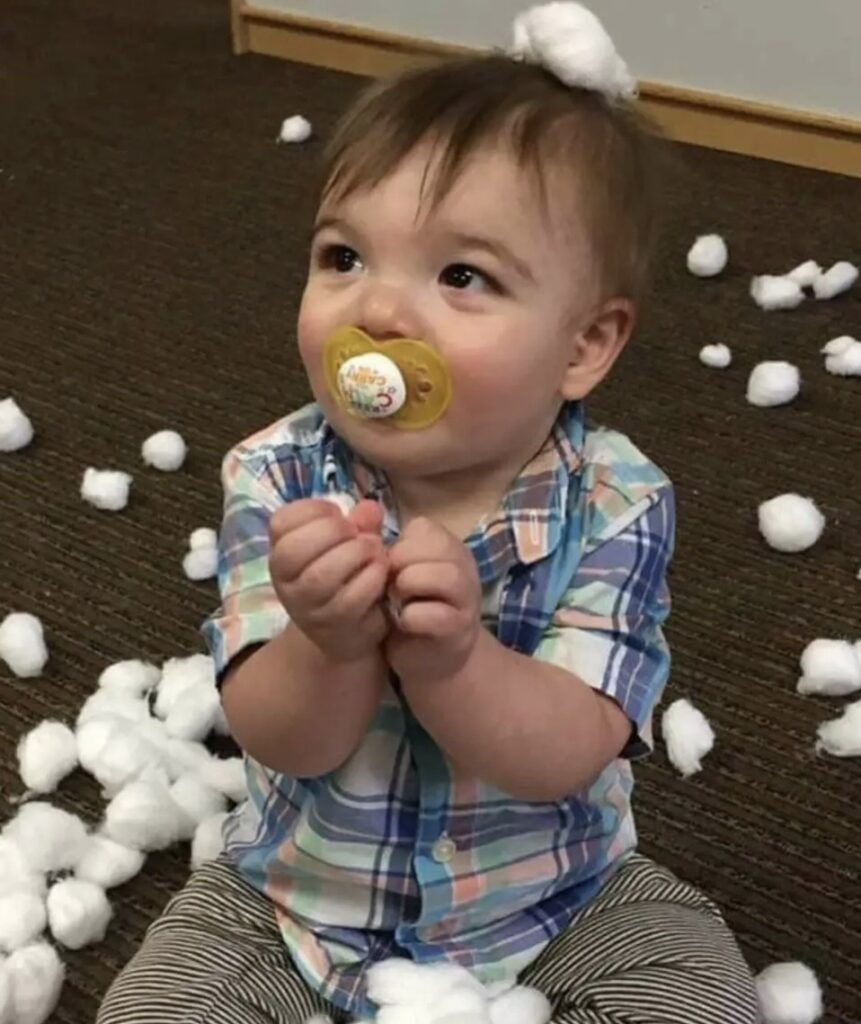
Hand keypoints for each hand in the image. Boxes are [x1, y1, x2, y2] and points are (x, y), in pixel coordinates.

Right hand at [269, 498, 388, 661]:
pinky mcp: (333, 629)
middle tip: (358, 534)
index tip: (337, 514)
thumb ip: (359, 524)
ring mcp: (307, 609)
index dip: (313, 510)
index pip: (280, 522)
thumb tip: (371, 508)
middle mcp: (286, 583)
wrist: (347, 633)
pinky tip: (381, 573)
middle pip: (294, 549)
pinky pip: (350, 599)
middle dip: (333, 531)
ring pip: (321, 575)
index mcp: (283, 554)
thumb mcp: (349, 545)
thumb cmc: (346, 578)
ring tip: (374, 552)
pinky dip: (371, 578)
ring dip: (355, 554)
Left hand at [384, 517, 481, 684]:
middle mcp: (464, 567)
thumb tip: (363, 511)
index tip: (390, 569)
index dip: (399, 547)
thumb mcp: (394, 574)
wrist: (429, 657)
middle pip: (436, 547)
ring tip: (397, 602)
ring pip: (445, 576)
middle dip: (402, 566)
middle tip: (390, 587)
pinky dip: (413, 617)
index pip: (424, 528)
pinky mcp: (460, 629)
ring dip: (410, 587)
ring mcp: (467, 598)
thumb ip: (383, 546)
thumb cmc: (408, 608)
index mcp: (448, 547)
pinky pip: (438, 614)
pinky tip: (404, 623)